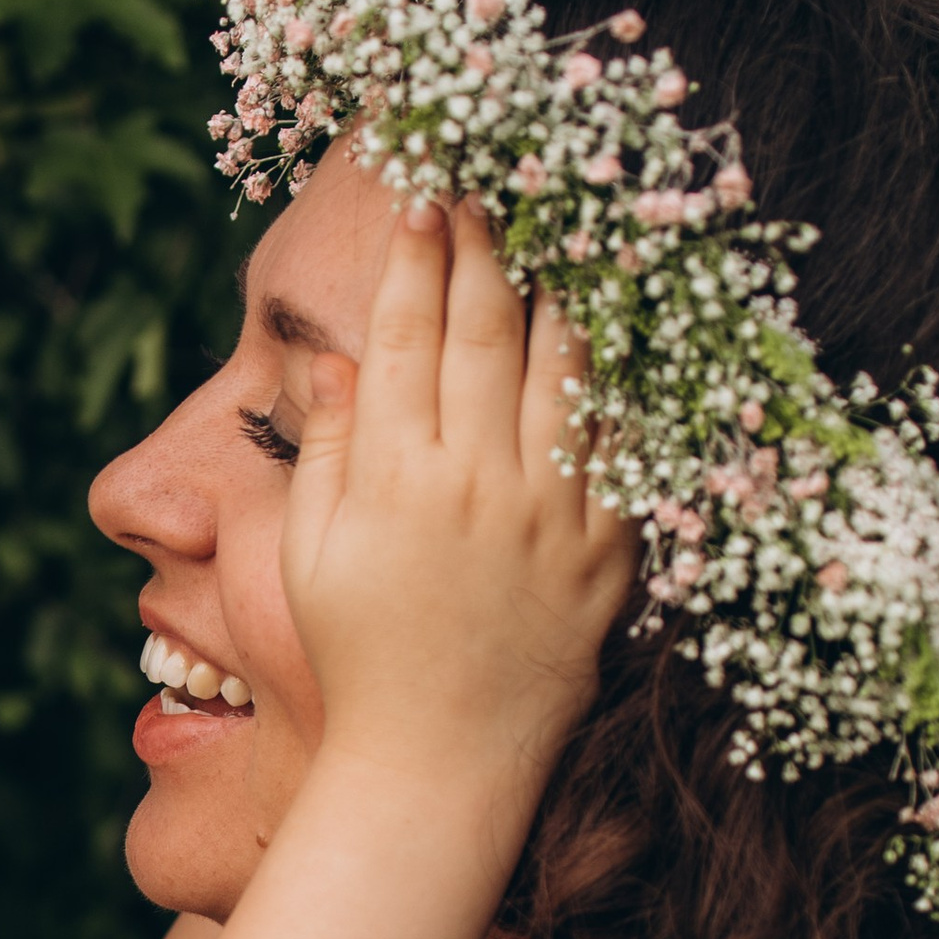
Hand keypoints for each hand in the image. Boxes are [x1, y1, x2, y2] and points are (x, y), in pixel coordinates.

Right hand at [282, 196, 634, 784]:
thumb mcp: (310, 555)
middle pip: (485, 328)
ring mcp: (550, 513)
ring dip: (565, 280)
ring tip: (567, 218)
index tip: (423, 196)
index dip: (413, 255)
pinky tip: (625, 321)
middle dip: (487, 241)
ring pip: (566, 364)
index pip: (403, 334)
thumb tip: (338, 362)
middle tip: (492, 178)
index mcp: (395, 480)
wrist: (439, 761)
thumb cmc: (361, 657)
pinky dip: (628, 374)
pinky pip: (626, 441)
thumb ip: (327, 452)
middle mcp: (476, 484)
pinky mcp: (608, 547)